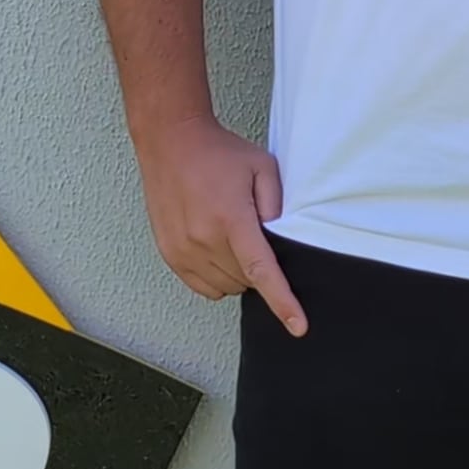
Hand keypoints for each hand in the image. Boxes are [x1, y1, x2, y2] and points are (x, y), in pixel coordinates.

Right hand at [130, 114, 304, 335]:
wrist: (171, 141)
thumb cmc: (219, 153)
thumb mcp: (262, 167)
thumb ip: (277, 206)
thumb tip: (282, 243)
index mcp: (230, 218)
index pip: (261, 271)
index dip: (282, 302)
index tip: (298, 327)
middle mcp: (203, 239)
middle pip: (245, 281)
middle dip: (258, 267)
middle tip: (253, 234)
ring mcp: (183, 249)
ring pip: (225, 288)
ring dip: (237, 274)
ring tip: (232, 237)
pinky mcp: (170, 253)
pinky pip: (203, 287)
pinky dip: (217, 278)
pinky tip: (218, 251)